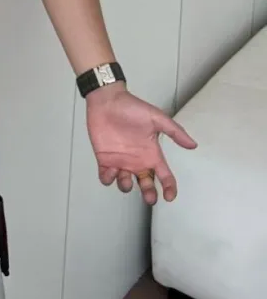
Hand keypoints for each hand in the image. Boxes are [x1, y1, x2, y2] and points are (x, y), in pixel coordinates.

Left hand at [86, 83, 196, 204]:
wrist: (108, 101)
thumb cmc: (133, 108)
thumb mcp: (158, 119)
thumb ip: (175, 132)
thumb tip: (193, 145)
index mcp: (152, 154)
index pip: (164, 176)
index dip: (169, 187)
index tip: (170, 197)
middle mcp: (137, 161)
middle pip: (146, 184)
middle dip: (148, 193)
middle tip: (149, 197)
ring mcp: (120, 161)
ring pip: (125, 184)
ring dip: (125, 186)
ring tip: (126, 178)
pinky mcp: (104, 159)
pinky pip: (106, 176)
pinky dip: (107, 179)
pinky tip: (110, 172)